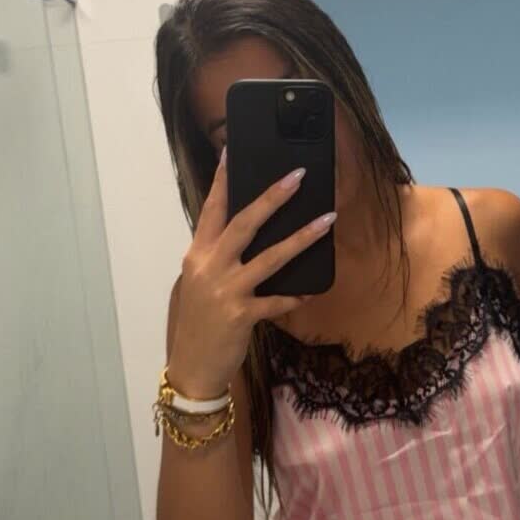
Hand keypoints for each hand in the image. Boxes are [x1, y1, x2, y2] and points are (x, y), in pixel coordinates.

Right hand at [169, 154, 332, 395]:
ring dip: (302, 237)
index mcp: (197, 254)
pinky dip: (295, 295)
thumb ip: (218, 259)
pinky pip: (277, 301)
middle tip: (298, 176)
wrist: (192, 367)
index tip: (233, 152)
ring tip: (327, 220)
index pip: (211, 210)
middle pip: (244, 223)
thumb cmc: (198, 323)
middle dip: (273, 197)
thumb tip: (245, 235)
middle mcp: (209, 266)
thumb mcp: (200, 284)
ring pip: (270, 257)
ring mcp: (225, 290)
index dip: (223, 181)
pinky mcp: (241, 315)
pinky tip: (311, 290)